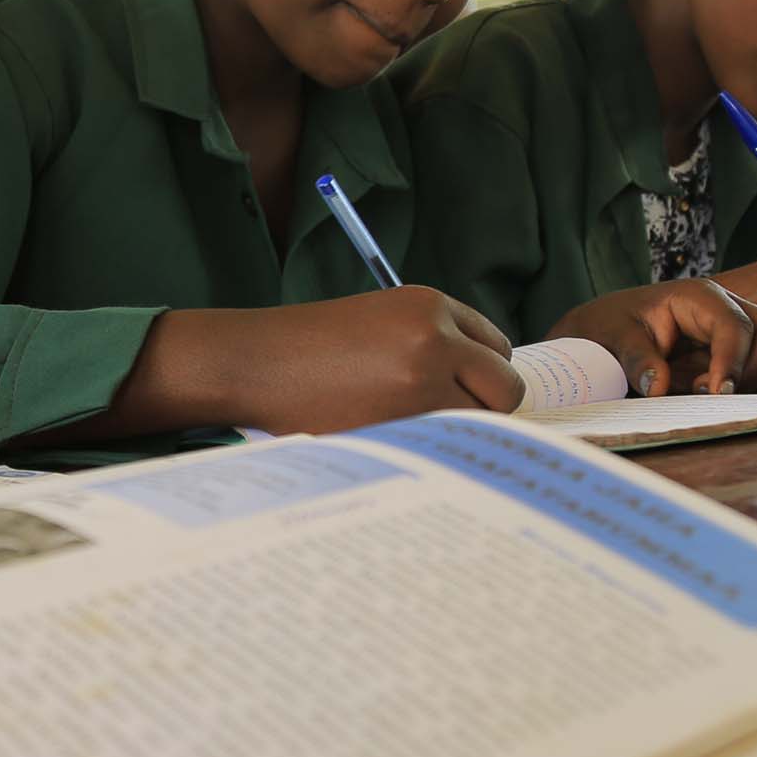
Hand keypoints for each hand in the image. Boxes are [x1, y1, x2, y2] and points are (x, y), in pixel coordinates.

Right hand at [221, 288, 523, 429]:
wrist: (251, 361)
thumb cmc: (304, 349)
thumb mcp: (374, 322)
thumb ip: (427, 341)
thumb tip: (475, 385)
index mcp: (428, 304)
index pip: (496, 346)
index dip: (481, 375)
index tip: (460, 394)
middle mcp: (436, 335)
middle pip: (505, 385)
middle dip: (485, 408)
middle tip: (446, 422)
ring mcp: (424, 378)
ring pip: (482, 421)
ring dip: (459, 434)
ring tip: (413, 433)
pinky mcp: (405, 418)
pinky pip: (448, 445)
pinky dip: (433, 452)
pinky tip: (398, 444)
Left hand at [552, 280, 756, 395]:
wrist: (605, 331)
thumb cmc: (609, 328)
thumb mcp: (612, 339)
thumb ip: (636, 360)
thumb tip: (660, 386)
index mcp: (699, 297)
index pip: (735, 324)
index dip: (733, 361)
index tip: (717, 392)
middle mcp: (730, 306)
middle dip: (754, 371)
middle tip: (711, 394)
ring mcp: (744, 325)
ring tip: (722, 391)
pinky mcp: (748, 347)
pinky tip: (732, 391)